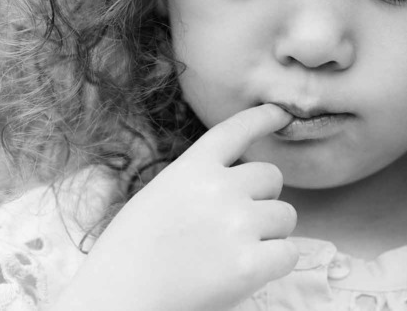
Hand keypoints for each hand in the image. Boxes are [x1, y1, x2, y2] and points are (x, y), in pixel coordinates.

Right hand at [53, 103, 297, 310]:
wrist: (118, 296)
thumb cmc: (129, 254)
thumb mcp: (158, 196)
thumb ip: (197, 184)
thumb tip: (236, 187)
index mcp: (191, 168)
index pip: (235, 131)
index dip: (262, 119)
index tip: (281, 113)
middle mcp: (219, 188)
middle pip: (272, 176)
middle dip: (263, 197)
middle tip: (240, 224)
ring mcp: (237, 224)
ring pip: (286, 215)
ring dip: (271, 232)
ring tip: (238, 251)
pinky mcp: (250, 264)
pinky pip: (289, 253)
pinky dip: (276, 263)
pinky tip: (250, 271)